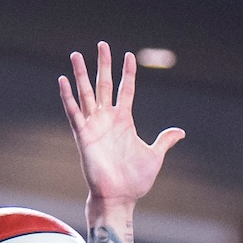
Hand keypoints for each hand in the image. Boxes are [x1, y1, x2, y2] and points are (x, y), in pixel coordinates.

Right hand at [58, 43, 185, 211]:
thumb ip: (164, 140)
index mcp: (124, 120)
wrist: (119, 197)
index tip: (129, 55)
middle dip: (103, 64)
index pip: (125, 89)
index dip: (127, 73)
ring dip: (81, 74)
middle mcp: (108, 119)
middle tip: (102, 44)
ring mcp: (94, 125)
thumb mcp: (155, 156)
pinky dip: (67, 97)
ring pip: (86, 93)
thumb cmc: (135, 180)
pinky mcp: (83, 135)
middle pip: (104, 84)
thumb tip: (180, 132)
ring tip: (76, 55)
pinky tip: (62, 80)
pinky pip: (74, 112)